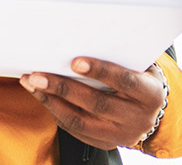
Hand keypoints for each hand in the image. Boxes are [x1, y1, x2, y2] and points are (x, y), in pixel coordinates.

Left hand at [20, 57, 165, 148]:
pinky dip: (54, 110)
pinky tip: (39, 94)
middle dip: (63, 88)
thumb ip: (116, 54)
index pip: (126, 81)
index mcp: (151, 94)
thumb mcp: (137, 64)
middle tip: (36, 75)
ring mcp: (121, 134)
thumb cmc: (136, 75)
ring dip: (50, 100)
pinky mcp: (105, 143)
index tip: (75, 61)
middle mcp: (139, 118)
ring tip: (30, 82)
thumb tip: (78, 36)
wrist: (148, 109)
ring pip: (80, 121)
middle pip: (97, 104)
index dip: (101, 71)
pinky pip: (74, 129)